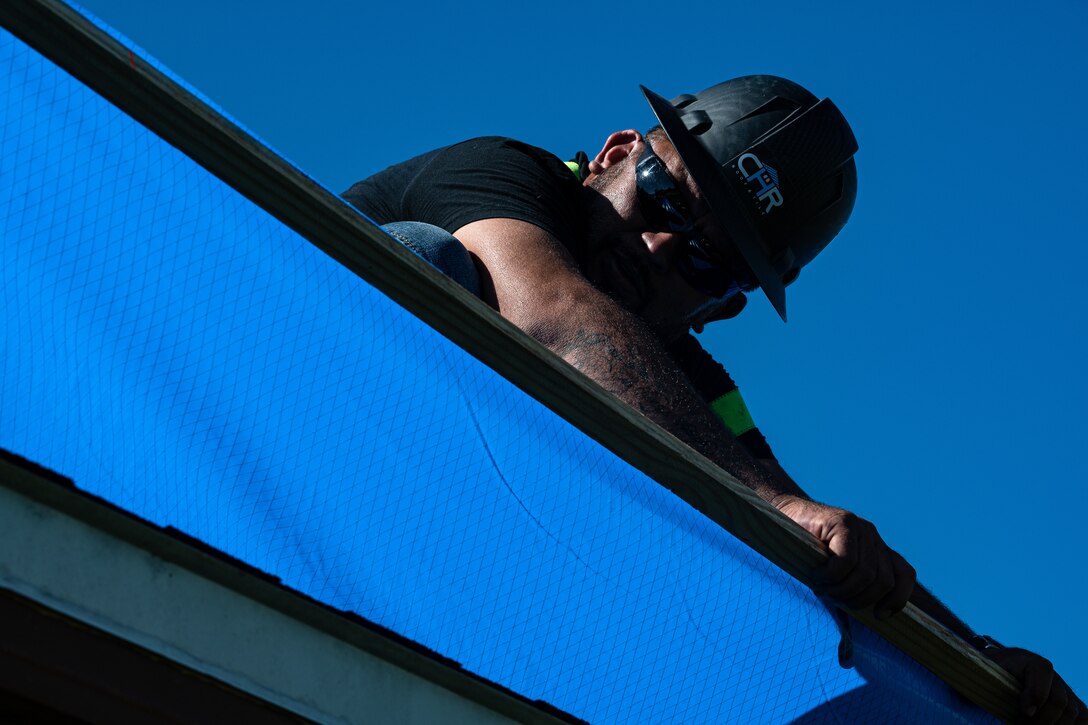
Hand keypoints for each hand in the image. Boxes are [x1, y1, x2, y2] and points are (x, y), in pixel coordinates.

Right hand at [773, 495, 915, 617]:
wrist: (779, 518)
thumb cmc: (804, 554)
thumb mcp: (835, 573)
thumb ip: (853, 586)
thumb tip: (868, 627)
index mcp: (876, 549)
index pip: (905, 575)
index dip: (897, 599)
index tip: (878, 615)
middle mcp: (873, 536)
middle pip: (884, 581)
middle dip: (858, 599)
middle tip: (832, 599)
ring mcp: (860, 527)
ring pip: (865, 574)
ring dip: (840, 590)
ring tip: (820, 588)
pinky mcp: (842, 521)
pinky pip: (846, 560)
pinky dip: (830, 575)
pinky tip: (816, 574)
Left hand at [983, 647, 1084, 723]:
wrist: (1004, 670)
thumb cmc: (989, 674)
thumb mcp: (982, 674)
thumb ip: (980, 681)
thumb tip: (970, 698)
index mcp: (1028, 660)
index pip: (1042, 670)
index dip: (1036, 693)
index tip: (1025, 712)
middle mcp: (1051, 674)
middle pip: (1060, 700)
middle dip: (1042, 720)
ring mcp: (1064, 689)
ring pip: (1074, 712)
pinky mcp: (1072, 702)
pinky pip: (1084, 717)